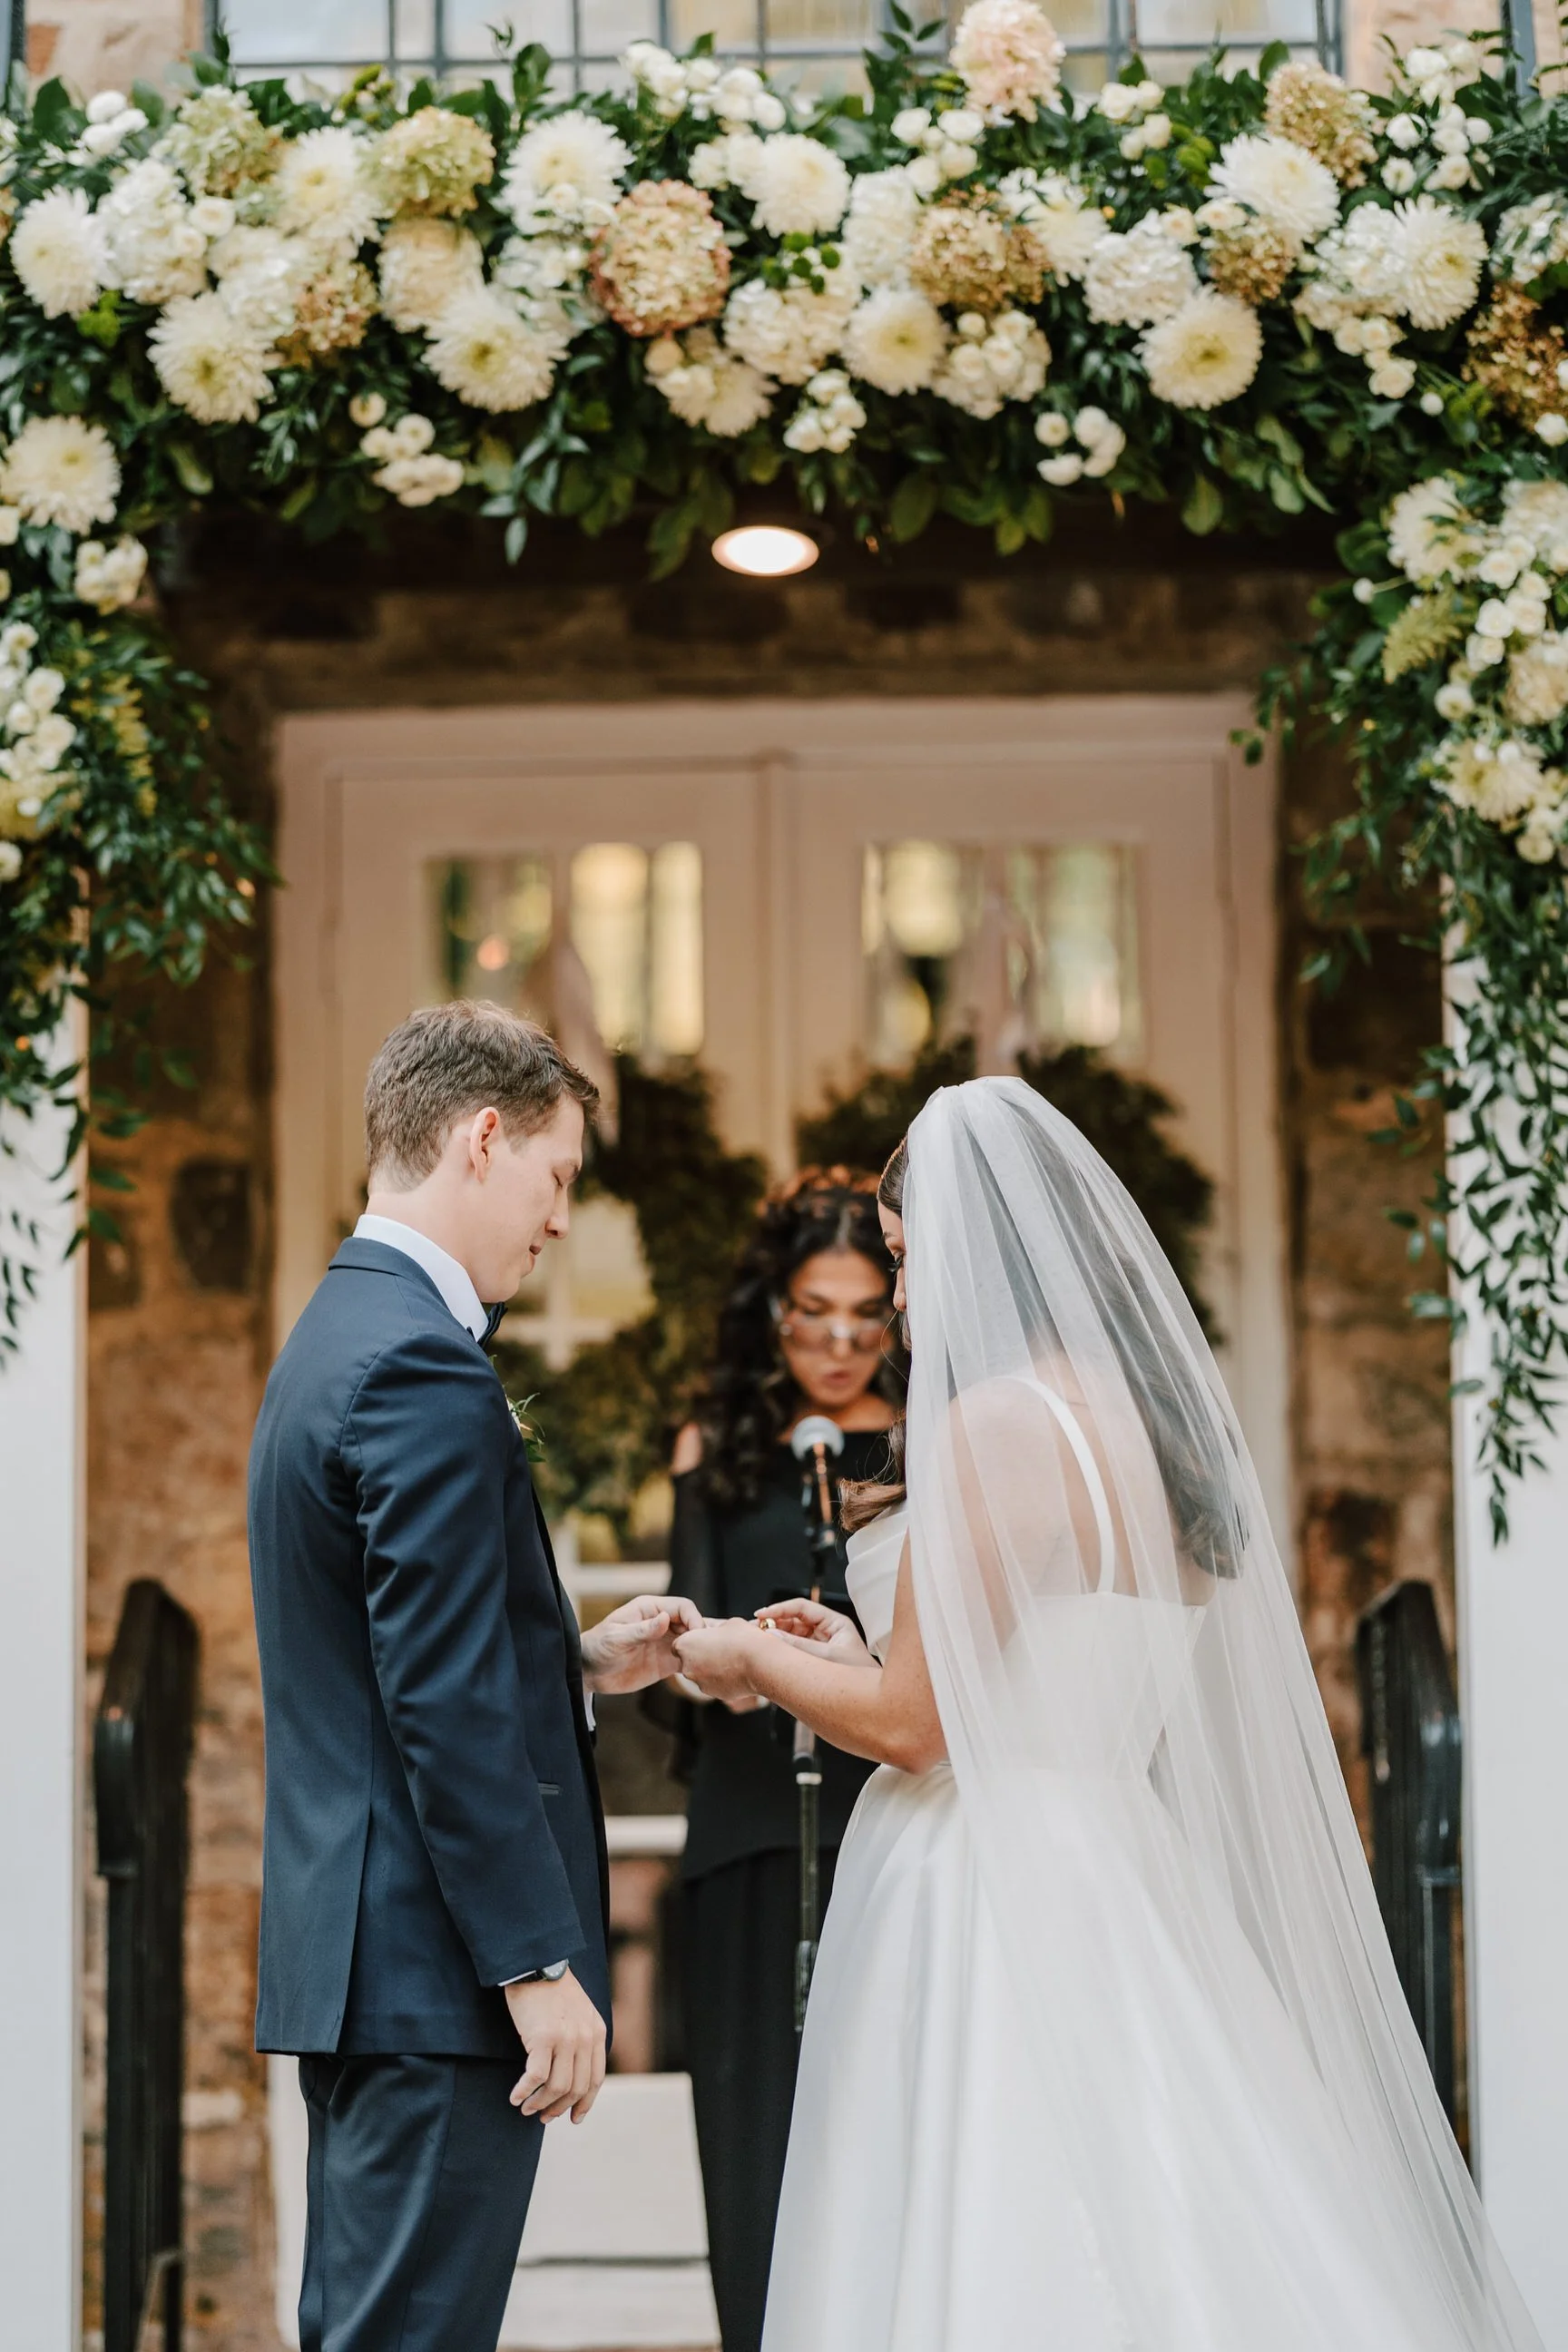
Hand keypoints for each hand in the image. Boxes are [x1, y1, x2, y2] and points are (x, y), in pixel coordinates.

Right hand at [506, 1968, 607, 2123]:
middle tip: (543, 2116)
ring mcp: (565, 2039)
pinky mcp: (542, 2037)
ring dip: (539, 2103)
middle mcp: (585, 2038)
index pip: (595, 2079)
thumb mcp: (580, 2012)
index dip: (585, 2103)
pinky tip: (515, 2096)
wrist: (536, 1963)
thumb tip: (573, 2073)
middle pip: (576, 2088)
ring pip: (556, 2087)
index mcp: (596, 2033)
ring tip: (526, 2107)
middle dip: (559, 2108)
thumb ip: (582, 2039)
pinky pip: (535, 2077)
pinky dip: (524, 2091)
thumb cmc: (552, 1989)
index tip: (574, 2118)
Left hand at [581, 1592, 702, 1694]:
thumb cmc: (598, 1647)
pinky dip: (695, 1665)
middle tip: (706, 1652)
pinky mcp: (665, 1662)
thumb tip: (666, 1619)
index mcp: (650, 1609)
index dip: (694, 1618)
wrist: (588, 1672)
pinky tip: (698, 1673)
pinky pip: (686, 1660)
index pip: (682, 1607)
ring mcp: (665, 1643)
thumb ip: (641, 1630)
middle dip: (702, 1635)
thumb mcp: (617, 1638)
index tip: (698, 1635)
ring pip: (693, 1641)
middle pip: (692, 1623)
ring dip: (701, 1650)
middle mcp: (661, 1623)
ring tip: (706, 1664)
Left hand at [674, 1617, 767, 1705]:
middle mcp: (687, 1667)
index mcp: (685, 1645)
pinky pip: (714, 1684)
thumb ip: (714, 1630)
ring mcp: (700, 1683)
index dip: (694, 1640)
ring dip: (711, 1668)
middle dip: (700, 1655)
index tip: (707, 1637)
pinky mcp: (714, 1694)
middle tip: (720, 1648)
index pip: (680, 1643)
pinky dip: (722, 1678)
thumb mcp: (726, 1624)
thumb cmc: (743, 1638)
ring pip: (701, 1674)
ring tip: (731, 1659)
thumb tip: (716, 1635)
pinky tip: (737, 1670)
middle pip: (688, 1661)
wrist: (760, 1662)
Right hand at [758, 1598, 875, 1669]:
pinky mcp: (814, 1663)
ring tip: (758, 1643)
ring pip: (791, 1637)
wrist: (875, 1706)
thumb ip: (799, 1647)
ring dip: (776, 1638)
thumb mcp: (828, 1659)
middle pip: (794, 1621)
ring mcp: (820, 1648)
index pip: (802, 1607)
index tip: (761, 1615)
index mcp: (835, 1624)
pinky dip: (781, 1653)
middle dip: (774, 1624)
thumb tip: (772, 1636)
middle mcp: (827, 1633)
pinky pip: (794, 1652)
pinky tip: (770, 1656)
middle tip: (755, 1630)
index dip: (779, 1609)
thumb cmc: (861, 1679)